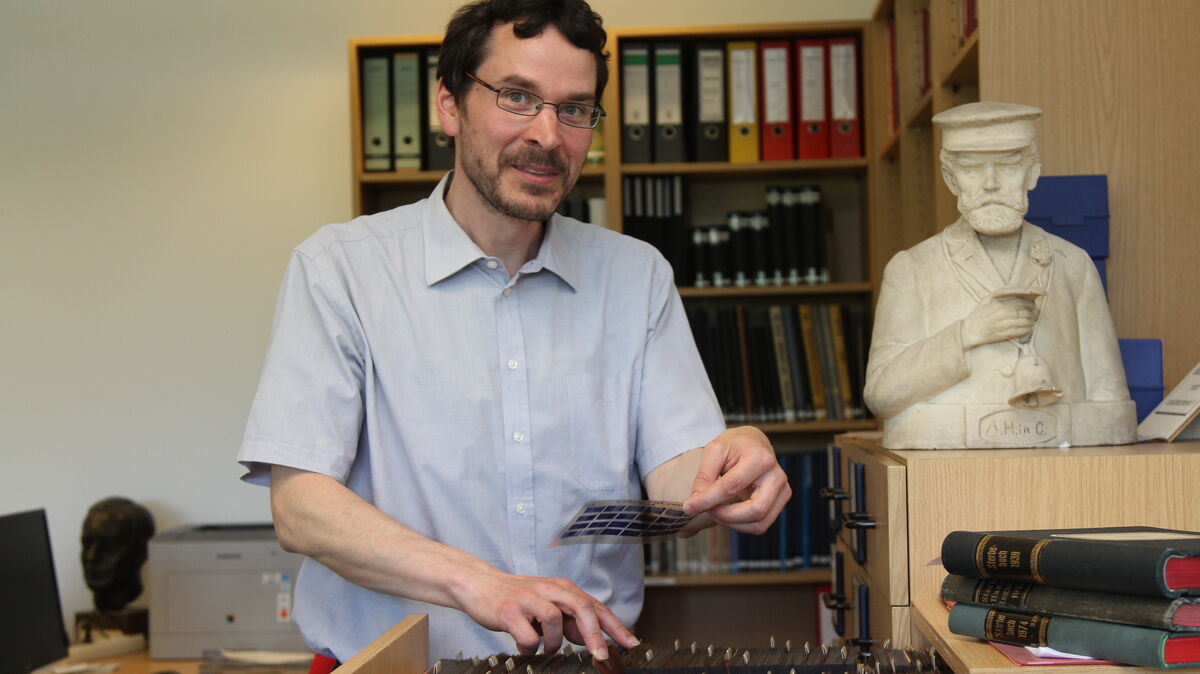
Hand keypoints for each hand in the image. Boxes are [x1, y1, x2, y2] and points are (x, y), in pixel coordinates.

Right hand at [451, 568, 638, 659]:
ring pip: (555, 622)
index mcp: (563, 588)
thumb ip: (570, 618)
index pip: (596, 607)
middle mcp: (549, 589)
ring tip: (542, 646)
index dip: (615, 626)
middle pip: (582, 608)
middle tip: (601, 656)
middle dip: (594, 635)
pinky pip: (529, 636)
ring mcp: (529, 599)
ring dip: (552, 643)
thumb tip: (592, 637)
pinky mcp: (509, 611)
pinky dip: (529, 646)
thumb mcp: (548, 603)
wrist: (479, 586)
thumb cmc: (518, 598)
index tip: (631, 644)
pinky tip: (523, 644)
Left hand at [681, 426, 790, 534]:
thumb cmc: (734, 446)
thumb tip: (695, 503)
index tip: (689, 507)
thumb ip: (704, 476)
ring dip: (731, 523)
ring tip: (715, 510)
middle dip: (725, 516)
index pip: (732, 486)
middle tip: (706, 509)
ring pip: (759, 523)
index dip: (708, 499)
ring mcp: (783, 491)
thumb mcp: (714, 451)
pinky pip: (760, 525)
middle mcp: (777, 476)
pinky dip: (740, 525)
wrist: (753, 443)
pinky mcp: (781, 502)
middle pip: (754, 510)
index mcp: (760, 458)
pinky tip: (727, 513)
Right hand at [961, 297, 1035, 348]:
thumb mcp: (986, 300)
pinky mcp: (1004, 335)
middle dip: (1032, 312)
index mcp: (999, 304)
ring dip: (1031, 321)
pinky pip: (1021, 331)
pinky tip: (1029, 327)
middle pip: (1025, 312)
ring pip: (1025, 322)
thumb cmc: (979, 314)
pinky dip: (1027, 329)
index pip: (1021, 302)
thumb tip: (1018, 291)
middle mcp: (1002, 315)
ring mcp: (1004, 325)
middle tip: (1034, 313)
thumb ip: (1001, 294)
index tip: (1033, 304)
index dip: (1030, 303)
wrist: (970, 330)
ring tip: (1033, 320)